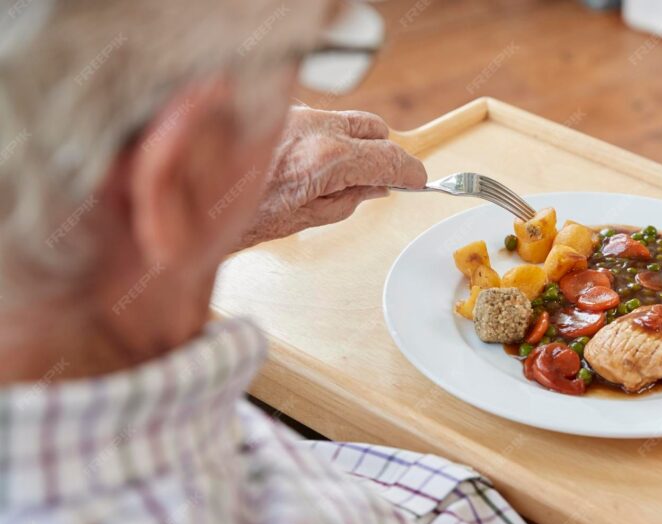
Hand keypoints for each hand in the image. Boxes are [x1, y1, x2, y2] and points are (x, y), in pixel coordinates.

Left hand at [238, 107, 426, 248]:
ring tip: (341, 174)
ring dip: (354, 143)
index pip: (389, 157)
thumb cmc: (241, 218)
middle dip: (384, 151)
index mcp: (327, 160)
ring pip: (346, 120)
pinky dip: (324, 138)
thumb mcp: (307, 219)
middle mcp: (314, 129)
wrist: (191, 202)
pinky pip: (316, 120)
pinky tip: (309, 163)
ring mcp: (294, 116)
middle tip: (381, 178)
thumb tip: (376, 188)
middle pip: (375, 128)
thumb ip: (351, 199)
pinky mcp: (277, 113)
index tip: (417, 180)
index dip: (409, 171)